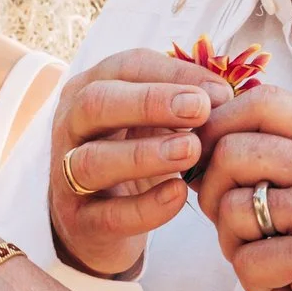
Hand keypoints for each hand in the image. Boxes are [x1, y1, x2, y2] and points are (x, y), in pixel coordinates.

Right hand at [46, 51, 233, 278]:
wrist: (100, 222)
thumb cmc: (135, 156)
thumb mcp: (154, 122)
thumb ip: (184, 104)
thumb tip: (224, 95)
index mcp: (90, 90)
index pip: (125, 68)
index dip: (172, 75)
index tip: (219, 92)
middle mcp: (70, 127)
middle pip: (94, 103)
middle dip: (148, 102)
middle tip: (199, 110)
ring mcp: (66, 176)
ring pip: (92, 160)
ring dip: (143, 154)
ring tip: (190, 151)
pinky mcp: (79, 222)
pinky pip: (108, 215)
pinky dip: (145, 206)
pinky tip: (179, 195)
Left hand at [192, 87, 291, 290]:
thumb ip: (284, 161)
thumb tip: (200, 145)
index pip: (264, 101)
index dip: (218, 127)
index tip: (207, 165)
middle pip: (232, 152)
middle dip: (213, 196)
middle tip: (236, 232)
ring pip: (233, 209)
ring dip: (234, 248)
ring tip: (271, 266)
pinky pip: (248, 261)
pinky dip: (256, 285)